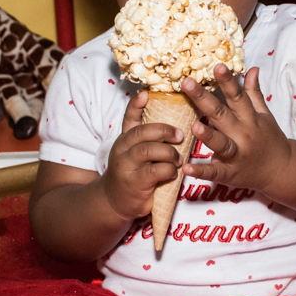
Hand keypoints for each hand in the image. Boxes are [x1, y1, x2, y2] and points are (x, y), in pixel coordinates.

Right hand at [101, 90, 184, 220]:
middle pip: (142, 132)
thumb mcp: (136, 153)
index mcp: (125, 139)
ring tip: (178, 159)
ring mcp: (126, 166)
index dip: (136, 105)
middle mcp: (122, 149)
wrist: (115, 201)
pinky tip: (173, 173)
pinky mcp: (134, 183)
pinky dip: (169, 169)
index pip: (129, 118)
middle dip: (164, 131)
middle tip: (180, 136)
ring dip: (169, 153)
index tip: (145, 94)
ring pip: (149, 150)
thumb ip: (149, 140)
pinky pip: (155, 171)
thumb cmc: (133, 174)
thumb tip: (176, 124)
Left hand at [180, 65, 291, 193]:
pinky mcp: (231, 174)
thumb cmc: (269, 140)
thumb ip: (254, 93)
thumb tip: (253, 68)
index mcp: (249, 118)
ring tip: (194, 126)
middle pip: (222, 115)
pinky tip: (186, 167)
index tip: (217, 65)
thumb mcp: (264, 115)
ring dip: (208, 136)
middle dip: (205, 99)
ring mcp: (237, 155)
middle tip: (187, 83)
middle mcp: (243, 134)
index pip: (237, 96)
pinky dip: (201, 172)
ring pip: (221, 144)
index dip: (227, 81)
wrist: (282, 171)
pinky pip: (215, 173)